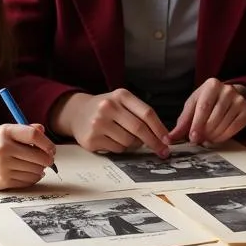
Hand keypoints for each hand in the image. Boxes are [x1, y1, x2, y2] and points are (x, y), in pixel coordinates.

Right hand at [0, 123, 56, 189]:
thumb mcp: (7, 132)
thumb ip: (26, 129)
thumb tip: (43, 130)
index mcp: (6, 132)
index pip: (33, 135)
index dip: (47, 143)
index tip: (51, 149)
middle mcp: (4, 148)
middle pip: (38, 156)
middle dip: (47, 159)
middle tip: (48, 160)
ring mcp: (3, 166)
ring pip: (35, 170)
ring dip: (40, 169)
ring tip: (37, 166)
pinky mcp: (3, 180)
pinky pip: (28, 181)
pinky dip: (34, 178)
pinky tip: (30, 173)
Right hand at [53, 90, 169, 155]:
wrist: (78, 113)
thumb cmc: (107, 109)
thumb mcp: (122, 102)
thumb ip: (140, 114)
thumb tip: (162, 137)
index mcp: (120, 95)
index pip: (147, 112)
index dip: (160, 128)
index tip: (167, 140)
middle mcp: (108, 106)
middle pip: (139, 129)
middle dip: (154, 142)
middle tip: (162, 151)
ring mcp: (98, 123)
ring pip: (129, 142)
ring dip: (134, 144)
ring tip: (125, 137)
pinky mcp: (92, 139)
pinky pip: (117, 149)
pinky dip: (120, 148)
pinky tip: (112, 139)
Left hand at [167, 79, 245, 144]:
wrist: (229, 96)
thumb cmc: (207, 100)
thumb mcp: (193, 105)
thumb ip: (183, 121)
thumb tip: (170, 138)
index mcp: (211, 85)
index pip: (204, 106)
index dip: (197, 124)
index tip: (192, 137)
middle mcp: (227, 90)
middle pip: (214, 117)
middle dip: (204, 132)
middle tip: (198, 140)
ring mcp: (239, 100)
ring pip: (223, 125)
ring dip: (212, 136)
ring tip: (206, 138)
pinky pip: (233, 129)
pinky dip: (222, 137)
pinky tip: (216, 137)